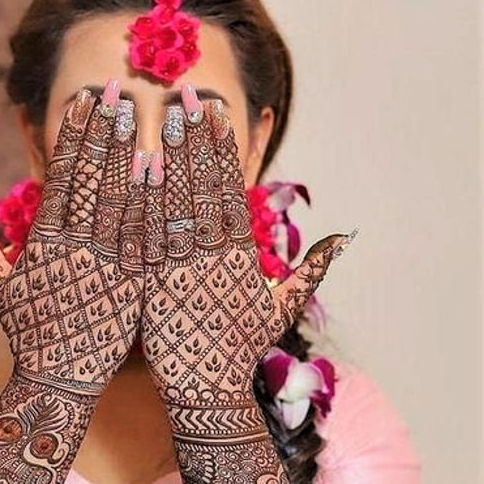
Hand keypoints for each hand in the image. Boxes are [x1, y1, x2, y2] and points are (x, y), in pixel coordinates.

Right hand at [0, 83, 144, 396]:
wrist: (59, 380)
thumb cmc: (28, 333)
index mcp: (46, 242)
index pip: (63, 175)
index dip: (75, 134)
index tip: (85, 99)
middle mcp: (77, 246)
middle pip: (93, 178)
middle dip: (105, 130)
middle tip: (117, 88)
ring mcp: (108, 263)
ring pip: (120, 198)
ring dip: (129, 152)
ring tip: (140, 113)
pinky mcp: (133, 281)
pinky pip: (144, 234)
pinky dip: (150, 200)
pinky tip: (160, 167)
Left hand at [141, 90, 348, 410]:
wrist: (207, 390)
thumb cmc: (242, 349)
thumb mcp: (281, 307)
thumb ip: (310, 269)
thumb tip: (346, 237)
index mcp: (241, 255)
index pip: (232, 190)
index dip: (223, 148)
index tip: (216, 113)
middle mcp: (212, 254)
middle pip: (203, 185)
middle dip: (195, 137)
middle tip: (186, 93)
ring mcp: (182, 266)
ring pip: (176, 202)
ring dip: (169, 155)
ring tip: (160, 115)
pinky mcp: (155, 281)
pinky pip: (148, 234)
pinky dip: (144, 200)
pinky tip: (137, 166)